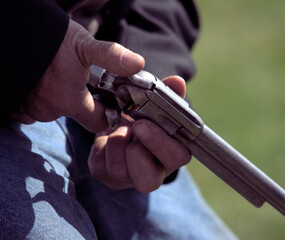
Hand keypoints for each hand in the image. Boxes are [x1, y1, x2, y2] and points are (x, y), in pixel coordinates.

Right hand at [13, 20, 144, 132]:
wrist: (16, 32)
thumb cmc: (50, 38)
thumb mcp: (85, 45)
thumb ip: (111, 57)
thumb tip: (138, 63)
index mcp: (71, 101)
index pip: (99, 123)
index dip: (109, 113)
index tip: (112, 102)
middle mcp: (50, 110)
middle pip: (78, 115)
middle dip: (84, 101)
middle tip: (85, 80)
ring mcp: (31, 109)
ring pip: (57, 110)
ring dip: (62, 97)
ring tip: (63, 76)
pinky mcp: (17, 105)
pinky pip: (36, 108)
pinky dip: (43, 98)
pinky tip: (46, 81)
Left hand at [87, 76, 190, 192]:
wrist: (119, 121)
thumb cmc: (145, 115)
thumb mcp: (157, 103)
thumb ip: (168, 94)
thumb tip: (177, 82)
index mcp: (172, 155)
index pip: (177, 158)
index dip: (160, 143)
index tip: (143, 124)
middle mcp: (153, 173)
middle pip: (148, 181)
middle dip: (136, 152)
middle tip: (131, 126)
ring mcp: (128, 178)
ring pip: (119, 171)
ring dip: (117, 143)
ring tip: (119, 127)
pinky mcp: (106, 176)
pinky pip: (100, 167)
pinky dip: (101, 146)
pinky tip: (108, 135)